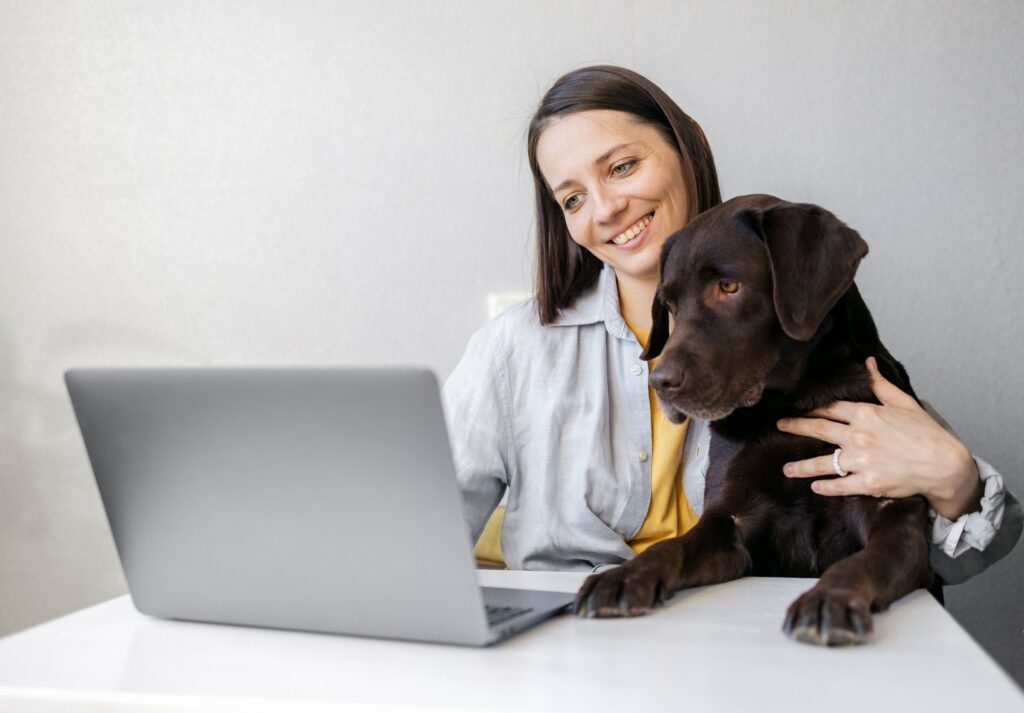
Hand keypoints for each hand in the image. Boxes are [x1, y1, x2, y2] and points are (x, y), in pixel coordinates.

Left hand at [776, 357, 982, 519]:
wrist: (945, 465)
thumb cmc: (926, 432)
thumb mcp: (904, 403)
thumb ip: (881, 384)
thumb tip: (868, 362)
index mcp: (867, 414)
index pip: (830, 408)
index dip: (811, 408)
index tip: (796, 408)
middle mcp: (859, 436)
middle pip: (819, 430)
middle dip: (796, 427)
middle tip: (779, 426)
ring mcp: (861, 461)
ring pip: (823, 462)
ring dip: (802, 466)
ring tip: (787, 469)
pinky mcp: (867, 483)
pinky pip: (839, 485)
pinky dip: (825, 487)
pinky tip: (814, 486)